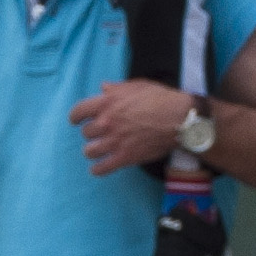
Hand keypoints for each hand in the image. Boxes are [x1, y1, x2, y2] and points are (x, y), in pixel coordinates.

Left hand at [74, 79, 197, 177]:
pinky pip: (101, 168)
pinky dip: (97, 169)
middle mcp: (106, 122)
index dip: (75, 117)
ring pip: (89, 151)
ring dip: (92, 151)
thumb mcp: (137, 86)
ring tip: (98, 150)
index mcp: (107, 102)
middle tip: (99, 135)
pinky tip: (98, 168)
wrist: (180, 119)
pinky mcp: (125, 157)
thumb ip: (117, 88)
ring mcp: (114, 141)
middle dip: (91, 134)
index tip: (77, 121)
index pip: (78, 112)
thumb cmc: (161, 99)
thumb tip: (103, 87)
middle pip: (86, 133)